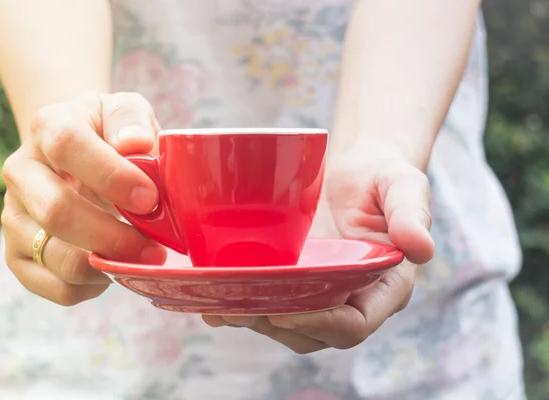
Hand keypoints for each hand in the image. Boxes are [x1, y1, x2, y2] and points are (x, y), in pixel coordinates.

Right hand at [1, 92, 165, 305]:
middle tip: (156, 247)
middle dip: (114, 236)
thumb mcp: (126, 111)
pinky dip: (94, 286)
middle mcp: (21, 171)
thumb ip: (132, 119)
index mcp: (49, 126)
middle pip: (57, 211)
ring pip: (56, 256)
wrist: (76, 154)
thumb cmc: (110, 134)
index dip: (111, 175)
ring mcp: (14, 216)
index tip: (151, 198)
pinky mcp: (18, 255)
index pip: (67, 146)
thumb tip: (136, 144)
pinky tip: (114, 268)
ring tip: (142, 258)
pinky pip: (56, 287)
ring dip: (108, 265)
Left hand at [203, 143, 434, 352]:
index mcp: (383, 287)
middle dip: (276, 326)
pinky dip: (245, 305)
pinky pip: (272, 303)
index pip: (354, 324)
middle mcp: (351, 298)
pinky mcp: (297, 280)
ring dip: (255, 320)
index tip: (283, 311)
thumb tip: (422, 249)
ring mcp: (321, 292)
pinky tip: (214, 296)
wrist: (356, 169)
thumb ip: (411, 214)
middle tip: (240, 309)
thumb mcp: (404, 185)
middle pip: (314, 333)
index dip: (320, 325)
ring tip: (218, 306)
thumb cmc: (383, 176)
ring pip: (288, 325)